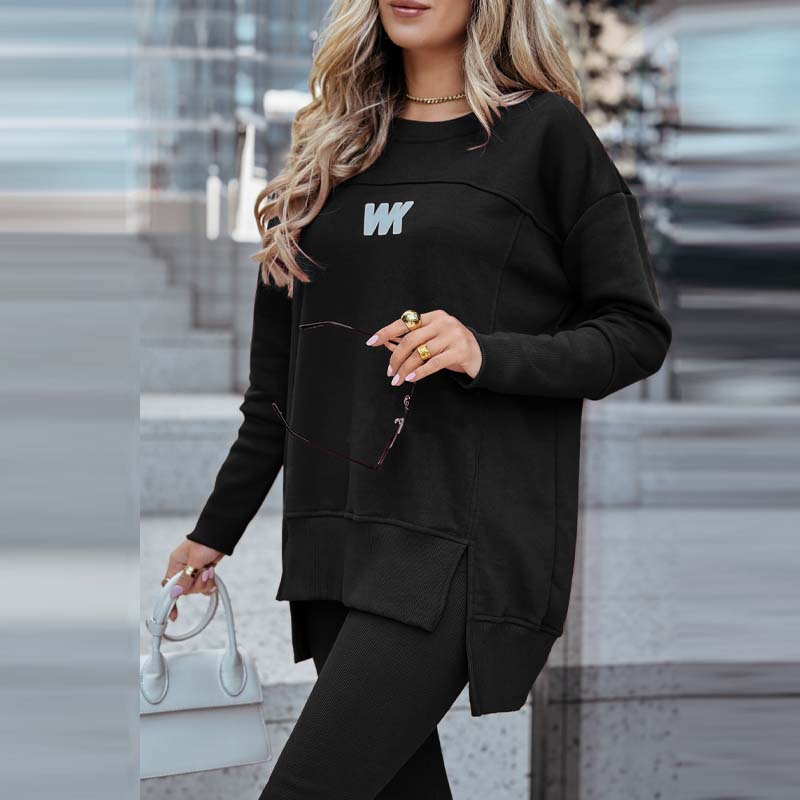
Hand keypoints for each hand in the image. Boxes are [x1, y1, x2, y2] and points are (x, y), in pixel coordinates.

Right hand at [162, 539, 224, 621]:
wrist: (222, 533)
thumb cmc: (206, 542)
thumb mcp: (195, 561)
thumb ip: (185, 579)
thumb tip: (175, 594)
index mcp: (175, 564)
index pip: (168, 587)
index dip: (170, 602)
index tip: (174, 616)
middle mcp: (182, 568)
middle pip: (186, 590)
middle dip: (197, 585)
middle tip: (204, 573)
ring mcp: (194, 570)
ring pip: (197, 588)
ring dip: (205, 582)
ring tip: (210, 570)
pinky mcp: (204, 571)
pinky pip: (205, 584)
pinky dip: (210, 582)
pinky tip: (213, 574)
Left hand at [366, 309, 481, 384]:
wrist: (482, 355)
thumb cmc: (452, 347)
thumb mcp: (433, 340)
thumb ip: (414, 341)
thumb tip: (387, 346)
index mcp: (434, 316)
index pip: (405, 322)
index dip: (387, 332)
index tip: (372, 342)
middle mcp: (444, 322)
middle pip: (411, 340)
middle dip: (396, 358)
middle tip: (390, 372)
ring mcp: (453, 336)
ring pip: (420, 353)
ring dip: (405, 369)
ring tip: (397, 380)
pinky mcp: (460, 351)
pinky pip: (433, 363)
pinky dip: (419, 372)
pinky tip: (410, 378)